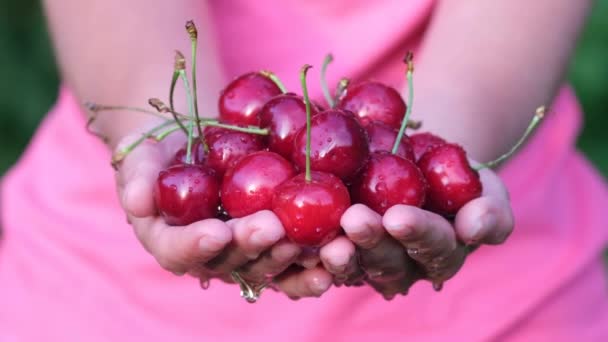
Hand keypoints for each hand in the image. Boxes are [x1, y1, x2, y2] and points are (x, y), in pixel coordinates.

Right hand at [114, 129, 332, 298]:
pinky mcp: (274, 243)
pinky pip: (294, 258)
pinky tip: (337, 251)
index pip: (179, 251)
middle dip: (251, 246)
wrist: (193, 147)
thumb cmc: (162, 156)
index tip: (216, 231)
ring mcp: (244, 253)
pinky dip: (314, 260)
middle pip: (230, 262)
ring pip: (266, 264)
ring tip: (307, 241)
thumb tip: (135, 199)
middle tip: (272, 228)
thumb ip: (137, 177)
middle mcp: (210, 257)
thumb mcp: (142, 160)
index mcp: (172, 242)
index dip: (196, 246)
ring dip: (287, 257)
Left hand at [319, 167, 513, 298]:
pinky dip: (310, 254)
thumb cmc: (454, 178)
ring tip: (328, 240)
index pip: (433, 247)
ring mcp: (367, 263)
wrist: (413, 164)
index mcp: (441, 254)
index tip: (399, 216)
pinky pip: (320, 261)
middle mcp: (403, 267)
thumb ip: (490, 210)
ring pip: (353, 267)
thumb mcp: (484, 187)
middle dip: (372, 242)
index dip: (418, 234)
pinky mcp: (337, 254)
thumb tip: (474, 227)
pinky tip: (297, 240)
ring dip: (340, 255)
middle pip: (387, 262)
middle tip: (355, 220)